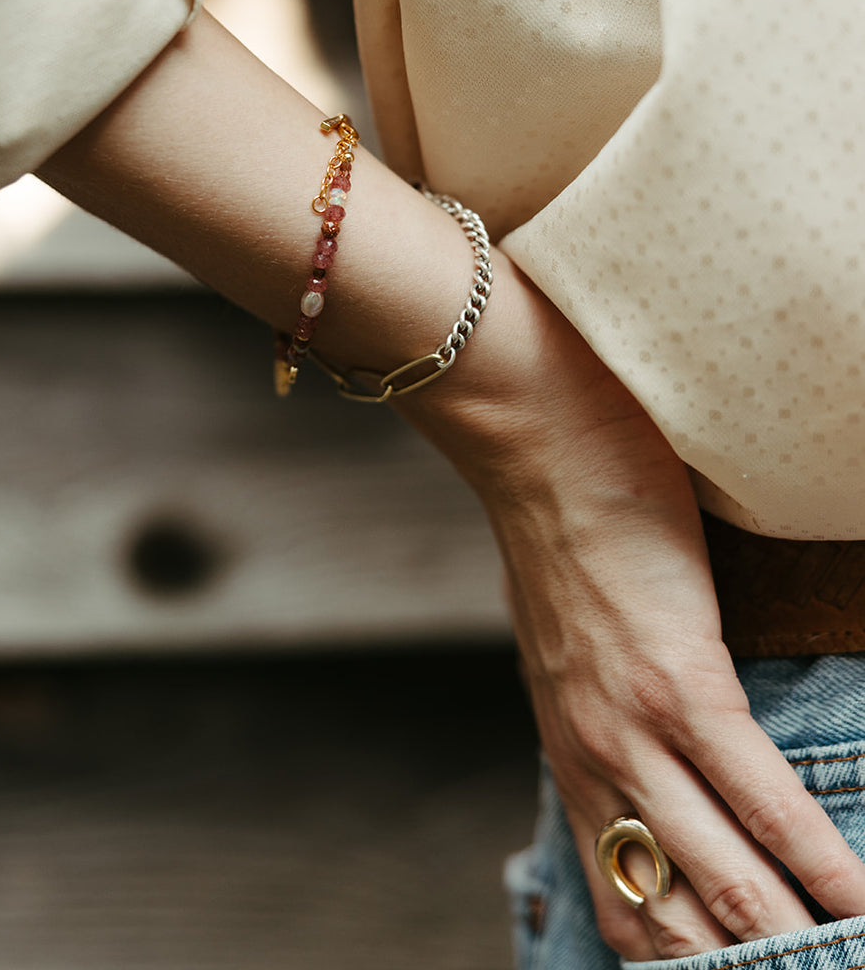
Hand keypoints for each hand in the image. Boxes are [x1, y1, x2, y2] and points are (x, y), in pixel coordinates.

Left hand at [399, 254, 864, 959]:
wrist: (539, 454)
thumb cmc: (563, 541)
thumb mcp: (568, 651)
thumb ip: (605, 712)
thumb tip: (660, 746)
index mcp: (572, 762)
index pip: (626, 910)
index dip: (684, 968)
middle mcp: (596, 767)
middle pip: (678, 923)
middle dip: (748, 968)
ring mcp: (633, 732)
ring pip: (727, 884)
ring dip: (798, 938)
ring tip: (844, 956)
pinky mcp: (678, 684)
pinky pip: (759, 800)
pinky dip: (821, 864)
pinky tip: (860, 899)